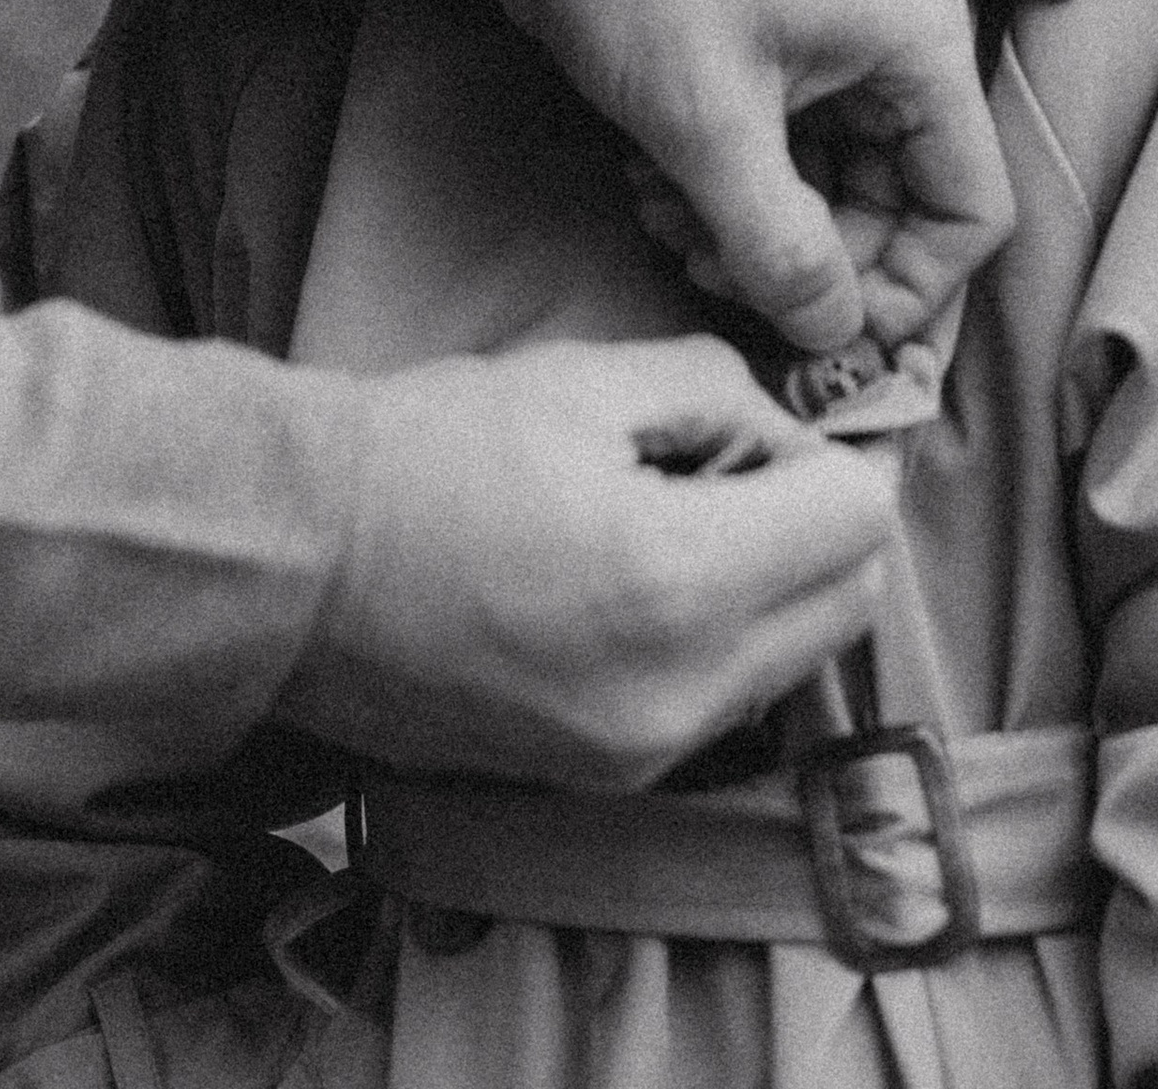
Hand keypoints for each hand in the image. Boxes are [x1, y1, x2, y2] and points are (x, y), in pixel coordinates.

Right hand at [275, 336, 889, 786]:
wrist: (296, 568)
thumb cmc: (429, 451)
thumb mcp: (588, 376)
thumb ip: (723, 391)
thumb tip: (791, 433)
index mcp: (681, 581)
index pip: (861, 519)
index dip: (830, 449)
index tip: (766, 422)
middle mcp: (680, 693)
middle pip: (850, 601)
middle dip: (819, 521)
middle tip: (731, 464)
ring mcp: (644, 756)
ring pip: (794, 659)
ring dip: (773, 585)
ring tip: (669, 521)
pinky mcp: (606, 781)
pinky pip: (722, 703)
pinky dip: (716, 640)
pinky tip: (630, 584)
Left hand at [487, 0, 1011, 354]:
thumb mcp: (707, 124)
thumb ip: (779, 246)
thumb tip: (834, 341)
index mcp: (917, 42)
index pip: (970, 209)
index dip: (906, 288)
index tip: (818, 330)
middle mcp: (895, 48)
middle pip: (891, 212)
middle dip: (798, 257)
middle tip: (701, 262)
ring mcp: (834, 53)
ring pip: (825, 196)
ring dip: (744, 230)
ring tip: (660, 209)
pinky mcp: (775, 63)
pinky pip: (780, 163)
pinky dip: (721, 191)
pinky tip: (649, 180)